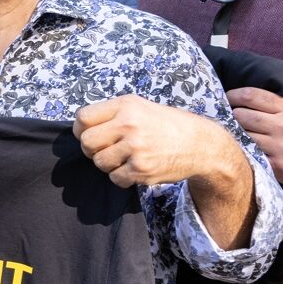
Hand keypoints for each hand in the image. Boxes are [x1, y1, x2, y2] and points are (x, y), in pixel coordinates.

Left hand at [74, 94, 238, 187]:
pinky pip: (115, 178)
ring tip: (125, 158)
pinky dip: (122, 177)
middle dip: (92, 149)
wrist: (201, 145)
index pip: (83, 118)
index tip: (88, 134)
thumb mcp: (140, 107)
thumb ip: (112, 114)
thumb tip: (80, 128)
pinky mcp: (142, 169)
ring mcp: (135, 148)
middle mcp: (129, 124)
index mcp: (126, 105)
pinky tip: (135, 168)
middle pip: (86, 142)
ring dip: (108, 164)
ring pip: (99, 162)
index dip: (81, 129)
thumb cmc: (167, 125)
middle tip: (106, 149)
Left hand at [228, 88, 282, 193]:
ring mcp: (280, 149)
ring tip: (227, 131)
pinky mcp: (278, 168)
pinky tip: (237, 149)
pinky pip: (251, 156)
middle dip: (230, 114)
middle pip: (242, 116)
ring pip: (243, 136)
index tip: (226, 97)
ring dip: (233, 134)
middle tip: (223, 115)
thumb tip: (265, 86)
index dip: (233, 95)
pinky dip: (242, 151)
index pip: (252, 96)